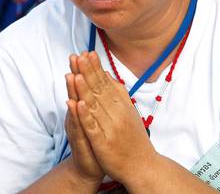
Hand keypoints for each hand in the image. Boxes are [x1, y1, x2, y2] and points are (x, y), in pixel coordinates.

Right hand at [65, 67, 104, 185]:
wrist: (92, 166)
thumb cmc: (96, 137)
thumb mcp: (98, 115)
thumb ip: (97, 98)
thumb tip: (98, 78)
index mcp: (85, 108)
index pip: (84, 86)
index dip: (84, 69)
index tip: (83, 52)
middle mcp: (78, 116)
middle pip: (76, 92)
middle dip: (76, 74)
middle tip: (74, 57)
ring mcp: (78, 128)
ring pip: (75, 107)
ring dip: (73, 91)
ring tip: (72, 75)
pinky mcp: (81, 142)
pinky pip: (79, 127)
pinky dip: (77, 116)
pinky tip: (75, 104)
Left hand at [71, 52, 155, 183]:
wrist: (142, 166)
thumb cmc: (133, 138)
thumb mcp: (129, 111)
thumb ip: (118, 93)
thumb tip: (107, 74)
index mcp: (122, 105)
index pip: (106, 83)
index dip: (95, 69)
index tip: (87, 53)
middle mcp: (117, 113)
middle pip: (100, 90)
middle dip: (88, 73)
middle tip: (79, 56)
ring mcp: (111, 128)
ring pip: (96, 106)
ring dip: (85, 90)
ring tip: (77, 74)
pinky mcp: (104, 143)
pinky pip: (93, 127)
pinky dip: (86, 116)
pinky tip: (78, 105)